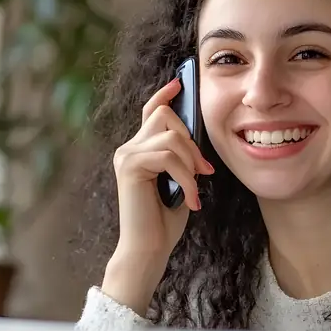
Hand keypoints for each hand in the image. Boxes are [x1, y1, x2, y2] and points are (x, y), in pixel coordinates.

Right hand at [101, 76, 213, 314]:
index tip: (180, 82)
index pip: (150, 111)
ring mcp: (126, 156)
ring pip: (170, 137)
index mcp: (139, 149)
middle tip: (204, 170)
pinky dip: (186, 178)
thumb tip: (196, 136)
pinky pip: (168, 157)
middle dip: (192, 140)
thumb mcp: (180, 179)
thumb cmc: (165, 220)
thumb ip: (182, 156)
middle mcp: (128, 148)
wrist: (149, 248)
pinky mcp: (130, 167)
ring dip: (191, 164)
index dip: (165, 95)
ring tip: (196, 189)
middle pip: (165, 116)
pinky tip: (190, 200)